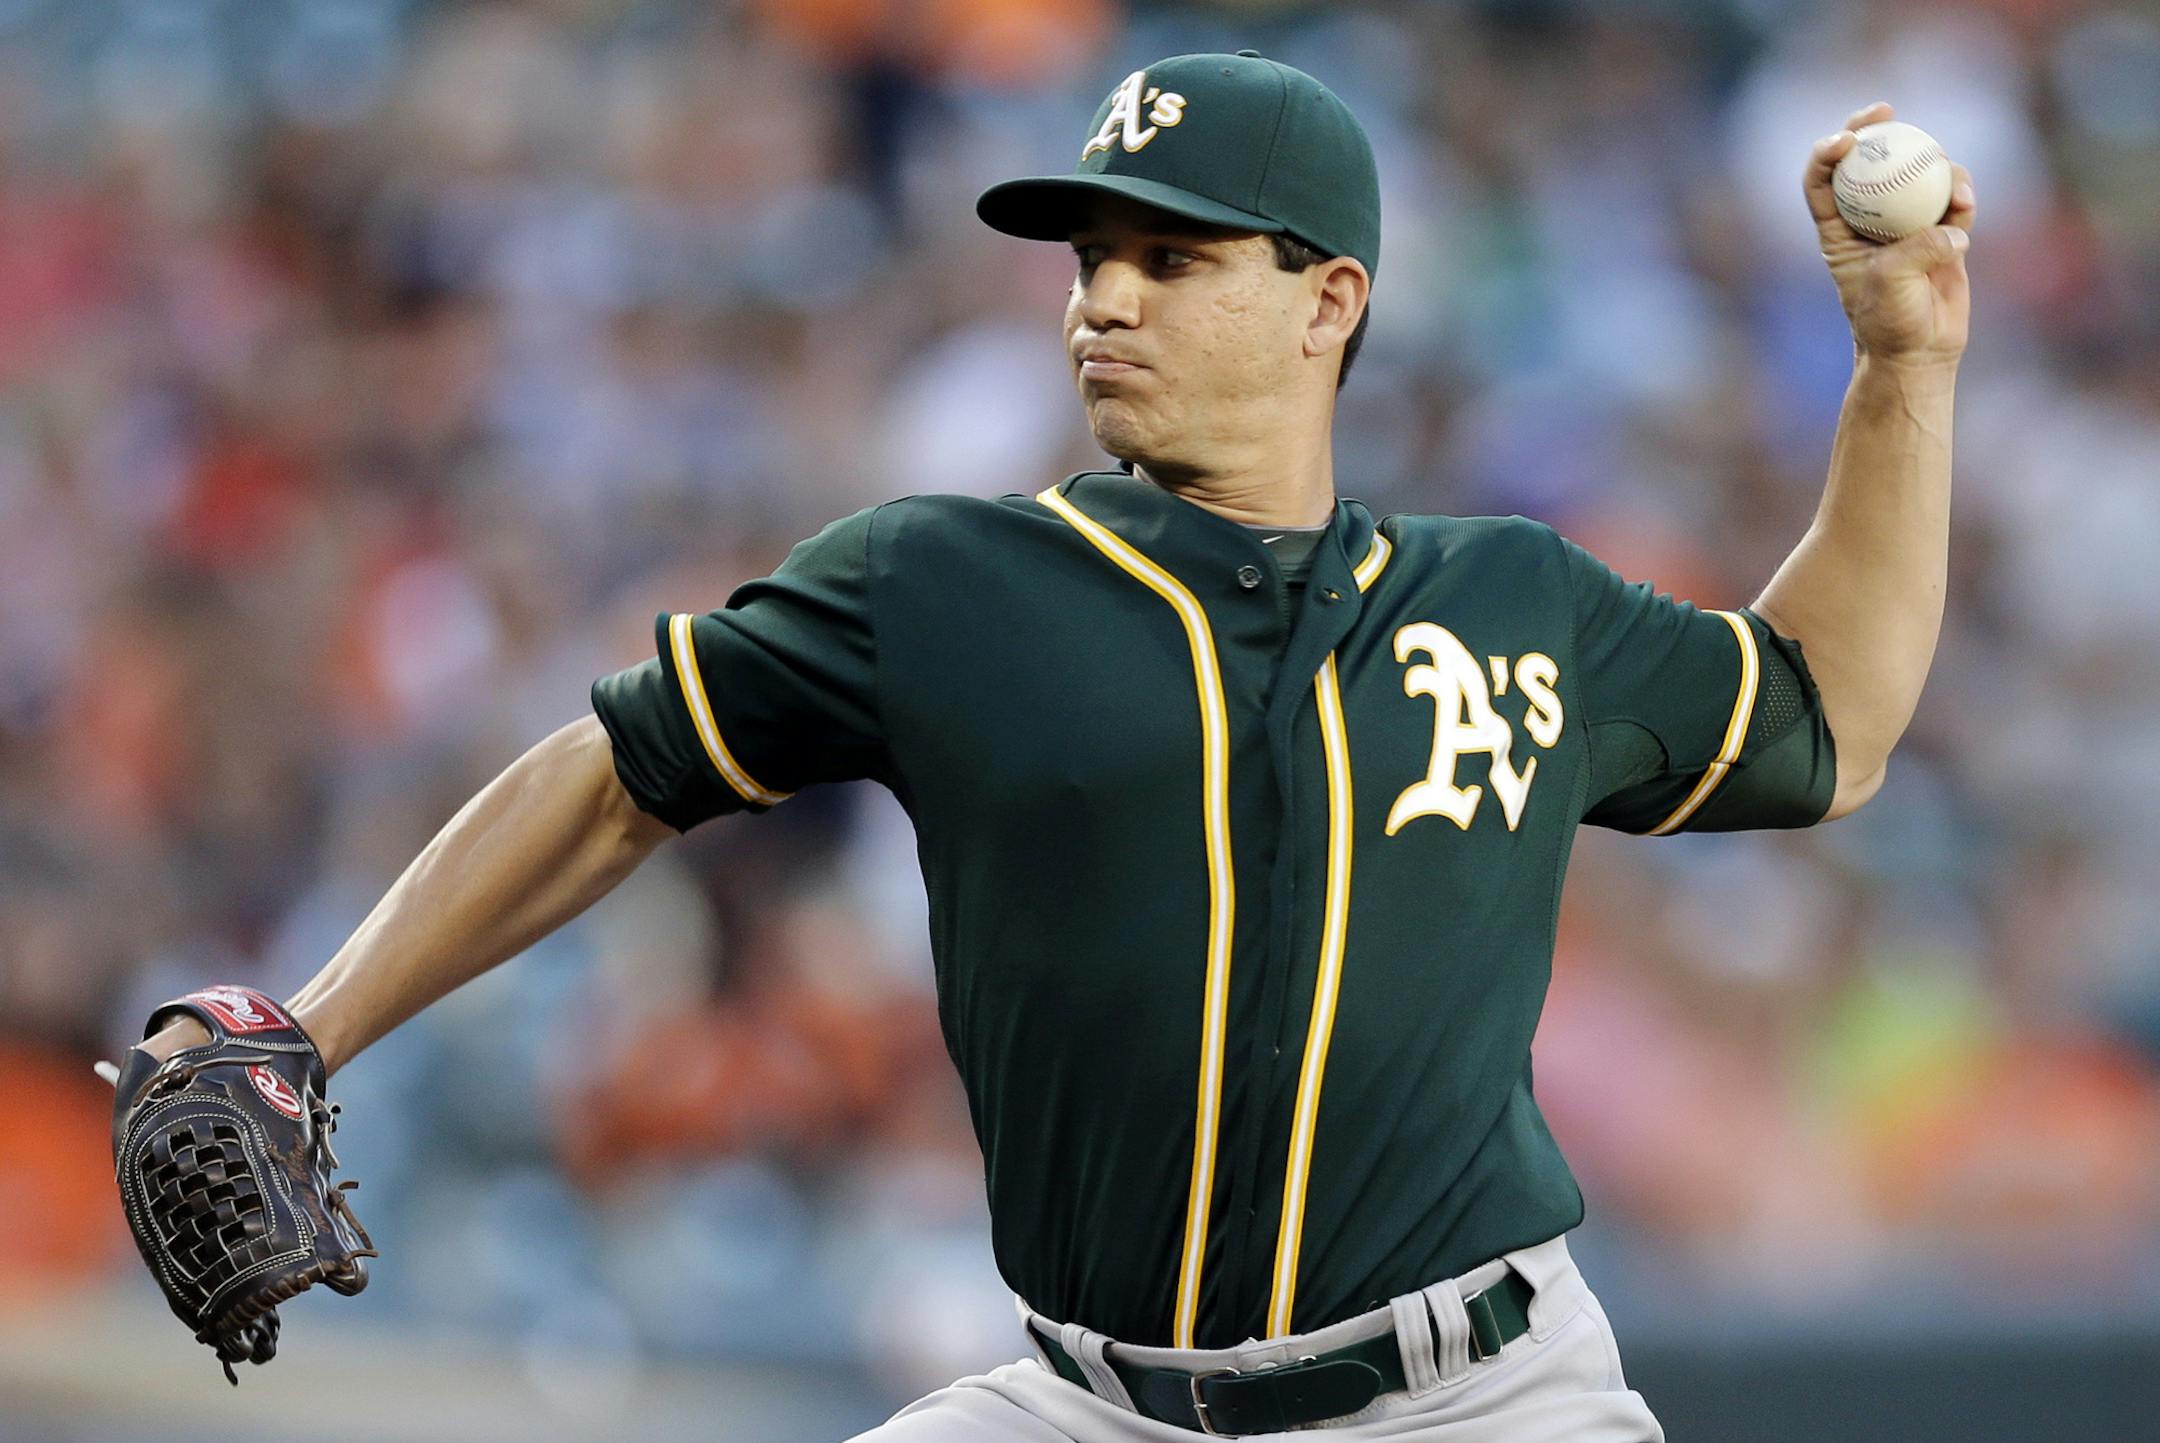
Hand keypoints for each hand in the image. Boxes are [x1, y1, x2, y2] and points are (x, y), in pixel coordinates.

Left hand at [1805, 101, 1975, 369]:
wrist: (1920, 352)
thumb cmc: (1890, 322)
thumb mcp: (1891, 282)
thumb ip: (1916, 248)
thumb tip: (1951, 228)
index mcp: (1839, 232)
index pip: (1822, 182)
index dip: (1826, 153)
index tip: (1845, 139)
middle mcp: (1870, 220)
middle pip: (1869, 163)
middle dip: (1874, 129)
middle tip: (1887, 111)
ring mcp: (1907, 223)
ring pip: (1917, 174)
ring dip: (1933, 166)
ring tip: (1949, 184)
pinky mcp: (1942, 231)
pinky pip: (1952, 200)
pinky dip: (1960, 195)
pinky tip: (1964, 201)